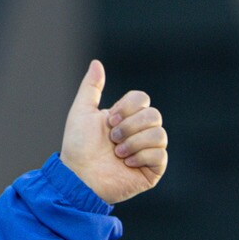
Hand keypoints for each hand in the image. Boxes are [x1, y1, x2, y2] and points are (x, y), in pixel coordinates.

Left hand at [58, 61, 166, 203]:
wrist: (77, 176)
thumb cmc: (77, 147)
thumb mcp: (81, 112)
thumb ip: (91, 87)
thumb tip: (97, 63)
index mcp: (126, 118)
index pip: (142, 99)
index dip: (128, 107)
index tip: (109, 120)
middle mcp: (139, 133)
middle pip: (154, 114)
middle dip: (130, 126)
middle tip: (112, 139)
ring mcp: (147, 152)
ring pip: (160, 134)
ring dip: (135, 142)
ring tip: (117, 153)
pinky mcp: (152, 171)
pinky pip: (161, 155)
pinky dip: (142, 156)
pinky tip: (127, 163)